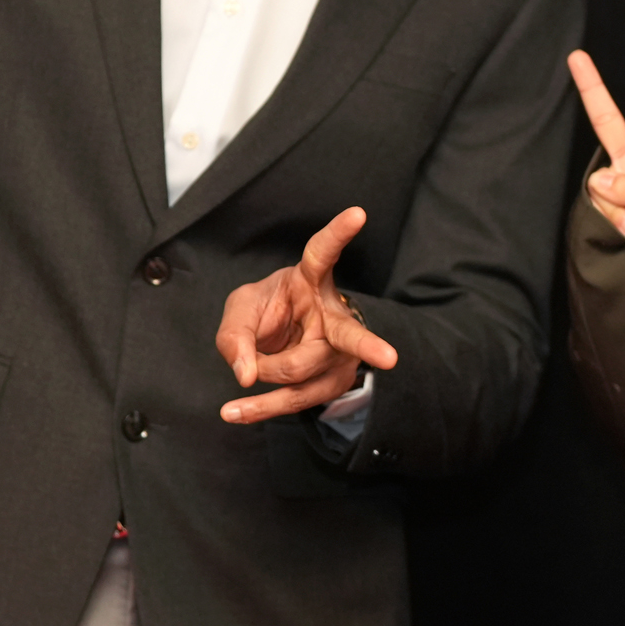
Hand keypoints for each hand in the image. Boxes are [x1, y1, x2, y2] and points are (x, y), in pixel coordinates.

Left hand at [215, 207, 399, 422]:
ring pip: (301, 372)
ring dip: (264, 372)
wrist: (279, 340)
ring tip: (243, 369)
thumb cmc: (266, 313)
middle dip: (369, 346)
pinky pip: (295, 399)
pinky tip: (235, 412)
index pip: (323, 253)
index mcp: (311, 280)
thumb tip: (245, 375)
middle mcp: (332, 316)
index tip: (358, 213)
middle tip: (390, 358)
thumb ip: (235, 336)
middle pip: (348, 335)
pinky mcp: (331, 382)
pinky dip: (259, 407)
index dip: (339, 232)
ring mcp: (337, 353)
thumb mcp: (240, 312)